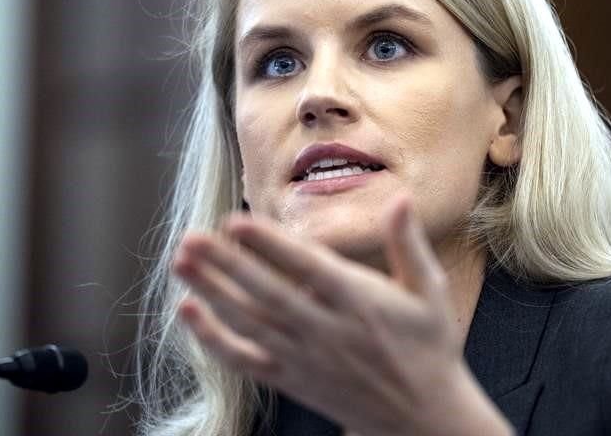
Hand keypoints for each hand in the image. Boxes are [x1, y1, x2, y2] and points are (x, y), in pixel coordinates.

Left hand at [171, 193, 514, 435]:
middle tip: (191, 237)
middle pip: (266, 293)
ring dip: (211, 292)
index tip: (237, 222)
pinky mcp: (292, 379)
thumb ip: (408, 243)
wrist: (425, 417)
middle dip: (225, 265)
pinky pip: (245, 360)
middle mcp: (326, 329)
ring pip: (249, 322)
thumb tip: (401, 198)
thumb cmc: (429, 347)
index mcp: (359, 301)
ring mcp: (305, 357)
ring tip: (181, 263)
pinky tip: (188, 312)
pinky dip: (213, 339)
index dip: (269, 245)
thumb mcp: (429, 291)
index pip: (306, 268)